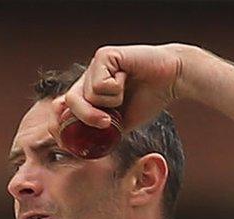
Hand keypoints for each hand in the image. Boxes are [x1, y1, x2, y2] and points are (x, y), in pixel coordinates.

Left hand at [48, 44, 184, 139]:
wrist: (172, 80)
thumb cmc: (147, 100)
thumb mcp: (118, 124)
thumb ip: (98, 133)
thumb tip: (74, 148)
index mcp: (87, 91)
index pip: (62, 107)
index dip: (60, 123)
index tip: (69, 139)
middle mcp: (88, 76)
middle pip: (69, 101)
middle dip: (86, 117)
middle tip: (106, 122)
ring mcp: (94, 64)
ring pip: (87, 94)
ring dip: (109, 101)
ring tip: (124, 91)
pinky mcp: (104, 55)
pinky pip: (99, 83)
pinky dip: (115, 88)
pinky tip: (127, 77)